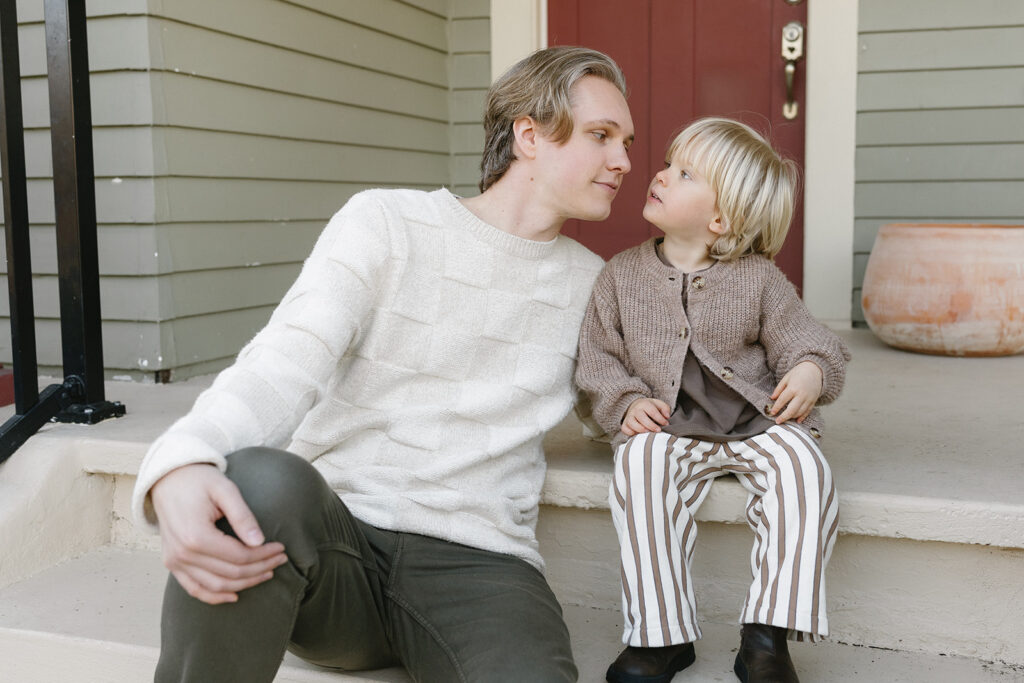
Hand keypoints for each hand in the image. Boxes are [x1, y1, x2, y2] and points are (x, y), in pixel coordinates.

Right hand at [150, 463, 287, 604]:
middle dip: (260, 569)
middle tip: (280, 560)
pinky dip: (214, 596)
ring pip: (215, 586)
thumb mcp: (225, 490)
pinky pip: (194, 589)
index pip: (239, 556)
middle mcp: (182, 554)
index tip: (281, 548)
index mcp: (196, 535)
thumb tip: (259, 541)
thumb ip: (242, 516)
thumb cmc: (199, 480)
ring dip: (244, 584)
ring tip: (266, 573)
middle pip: (230, 574)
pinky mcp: (171, 563)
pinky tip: (235, 595)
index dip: (264, 555)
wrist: (168, 479)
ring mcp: (174, 561)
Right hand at [621, 397, 670, 435]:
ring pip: (632, 424)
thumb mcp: (658, 404)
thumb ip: (665, 409)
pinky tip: (638, 434)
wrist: (635, 406)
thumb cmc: (650, 408)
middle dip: (651, 425)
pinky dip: (631, 433)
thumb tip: (667, 416)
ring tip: (648, 433)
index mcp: (644, 403)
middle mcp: (635, 410)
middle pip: (642, 417)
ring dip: (641, 430)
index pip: (652, 411)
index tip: (666, 424)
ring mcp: (629, 417)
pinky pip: (625, 429)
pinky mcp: (624, 424)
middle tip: (659, 430)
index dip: (660, 418)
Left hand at [770, 361, 822, 423]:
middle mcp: (801, 395)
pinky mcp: (814, 401)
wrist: (815, 369)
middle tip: (777, 421)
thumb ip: (779, 389)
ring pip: (799, 412)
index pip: (782, 400)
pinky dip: (802, 417)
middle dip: (783, 417)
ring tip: (785, 419)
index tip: (771, 413)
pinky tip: (797, 421)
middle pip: (791, 410)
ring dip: (792, 417)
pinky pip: (808, 412)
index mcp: (793, 388)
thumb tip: (772, 398)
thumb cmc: (799, 373)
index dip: (776, 408)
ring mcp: (808, 399)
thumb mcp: (786, 378)